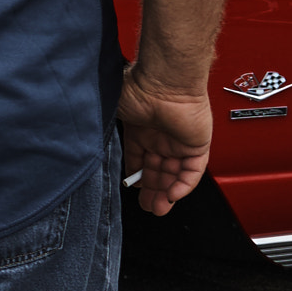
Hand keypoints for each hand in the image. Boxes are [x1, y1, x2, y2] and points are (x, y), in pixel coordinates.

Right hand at [116, 64, 212, 213]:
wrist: (165, 81)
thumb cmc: (139, 88)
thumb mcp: (115, 114)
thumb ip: (110, 133)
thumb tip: (94, 147)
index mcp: (141, 129)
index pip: (140, 158)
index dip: (136, 175)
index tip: (132, 188)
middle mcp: (161, 136)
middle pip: (158, 170)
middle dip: (151, 190)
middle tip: (147, 207)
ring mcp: (179, 140)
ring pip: (175, 174)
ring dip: (167, 193)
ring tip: (158, 209)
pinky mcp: (197, 144)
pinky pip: (193, 171)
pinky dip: (183, 186)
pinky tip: (172, 196)